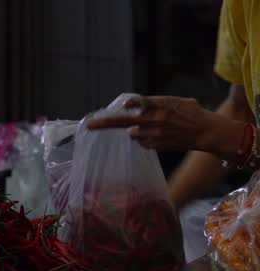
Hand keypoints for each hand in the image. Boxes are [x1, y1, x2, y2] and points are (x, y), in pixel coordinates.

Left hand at [85, 95, 242, 156]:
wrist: (205, 132)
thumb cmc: (192, 113)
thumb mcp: (177, 100)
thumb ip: (155, 102)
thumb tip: (133, 105)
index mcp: (162, 105)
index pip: (140, 102)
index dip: (131, 103)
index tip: (124, 104)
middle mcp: (156, 119)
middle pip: (125, 121)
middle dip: (105, 123)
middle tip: (90, 125)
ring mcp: (155, 134)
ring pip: (133, 134)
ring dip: (136, 131)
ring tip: (155, 127)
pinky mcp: (156, 145)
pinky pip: (142, 142)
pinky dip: (145, 139)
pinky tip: (160, 135)